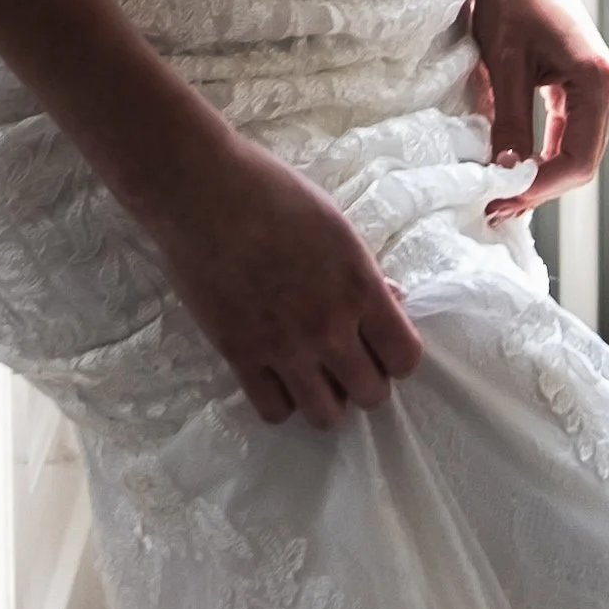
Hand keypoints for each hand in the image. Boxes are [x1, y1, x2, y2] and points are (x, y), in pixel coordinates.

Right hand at [148, 127, 423, 428]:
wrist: (203, 192)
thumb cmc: (273, 192)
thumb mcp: (334, 224)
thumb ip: (363, 272)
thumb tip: (391, 301)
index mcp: (359, 285)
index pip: (405, 357)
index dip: (397, 357)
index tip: (383, 345)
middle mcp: (329, 325)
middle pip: (371, 395)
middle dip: (366, 380)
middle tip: (347, 358)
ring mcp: (284, 347)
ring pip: (325, 416)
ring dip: (327, 399)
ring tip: (314, 373)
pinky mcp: (241, 356)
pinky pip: (274, 411)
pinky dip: (281, 400)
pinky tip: (277, 374)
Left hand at [471, 0, 608, 220]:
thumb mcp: (504, 61)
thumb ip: (510, 121)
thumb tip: (508, 177)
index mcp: (597, 80)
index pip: (578, 160)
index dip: (539, 188)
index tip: (499, 202)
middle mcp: (604, 85)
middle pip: (580, 161)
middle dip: (539, 188)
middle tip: (493, 207)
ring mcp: (593, 84)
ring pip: (574, 149)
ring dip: (539, 175)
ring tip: (498, 195)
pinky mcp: (576, 81)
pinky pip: (566, 131)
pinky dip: (541, 153)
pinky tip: (511, 166)